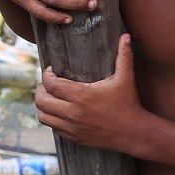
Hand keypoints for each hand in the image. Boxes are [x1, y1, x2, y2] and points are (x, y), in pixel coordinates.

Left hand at [36, 35, 143, 151]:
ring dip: (43, 106)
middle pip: (41, 100)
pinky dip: (52, 119)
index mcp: (82, 96)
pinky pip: (53, 128)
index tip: (51, 71)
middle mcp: (73, 113)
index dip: (46, 75)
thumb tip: (127, 36)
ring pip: (43, 116)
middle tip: (47, 84)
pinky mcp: (74, 137)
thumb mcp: (126, 78)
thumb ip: (124, 55)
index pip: (51, 84)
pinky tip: (60, 111)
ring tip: (50, 98)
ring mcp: (72, 127)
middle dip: (41, 89)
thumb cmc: (129, 103)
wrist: (134, 133)